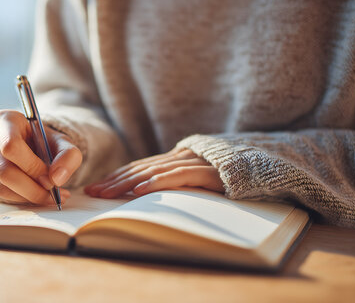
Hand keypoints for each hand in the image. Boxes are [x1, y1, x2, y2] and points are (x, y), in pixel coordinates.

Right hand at [0, 110, 81, 204]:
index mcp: (3, 120)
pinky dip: (21, 201)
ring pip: (0, 187)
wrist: (31, 145)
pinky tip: (37, 197)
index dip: (32, 166)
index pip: (10, 145)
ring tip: (50, 197)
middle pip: (4, 170)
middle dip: (32, 188)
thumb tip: (56, 179)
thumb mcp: (62, 142)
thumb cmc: (44, 141)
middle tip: (53, 193)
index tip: (51, 178)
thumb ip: (68, 156)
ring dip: (28, 197)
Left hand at [84, 147, 223, 197]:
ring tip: (107, 193)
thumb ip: (174, 183)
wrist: (261, 168)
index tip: (96, 188)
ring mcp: (192, 162)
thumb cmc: (226, 180)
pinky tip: (140, 191)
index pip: (138, 168)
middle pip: (140, 169)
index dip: (116, 177)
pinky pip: (176, 176)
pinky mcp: (205, 171)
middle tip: (93, 192)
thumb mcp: (195, 182)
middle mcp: (179, 157)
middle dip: (114, 181)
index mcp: (175, 160)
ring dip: (127, 183)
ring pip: (152, 171)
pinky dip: (157, 183)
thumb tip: (146, 196)